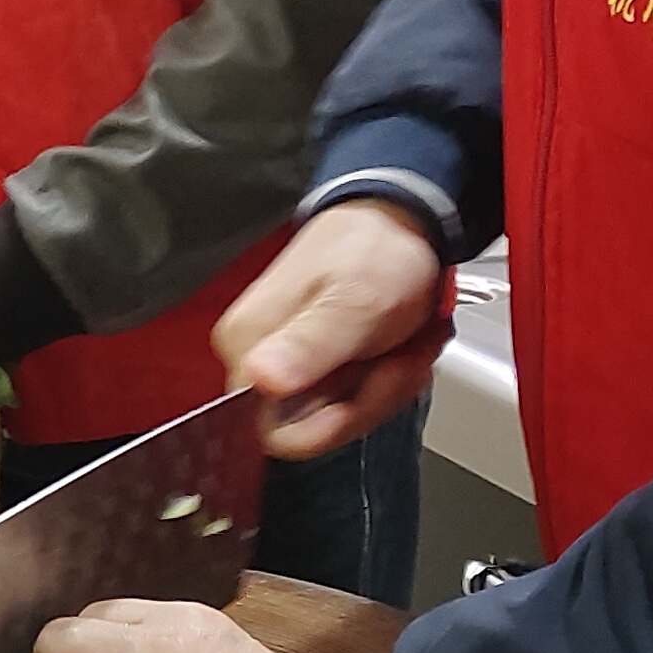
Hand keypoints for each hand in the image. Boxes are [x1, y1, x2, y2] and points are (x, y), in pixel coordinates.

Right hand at [213, 199, 452, 457]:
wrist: (399, 219)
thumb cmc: (373, 250)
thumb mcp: (352, 301)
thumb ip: (309, 344)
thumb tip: (262, 378)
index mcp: (248, 346)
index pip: (274, 432)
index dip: (332, 423)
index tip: (371, 384)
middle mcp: (257, 359)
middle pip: (312, 428)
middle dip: (371, 397)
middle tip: (400, 354)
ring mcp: (288, 363)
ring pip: (340, 416)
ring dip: (387, 385)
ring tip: (405, 340)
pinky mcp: (315, 363)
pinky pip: (353, 398)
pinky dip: (389, 377)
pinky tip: (401, 344)